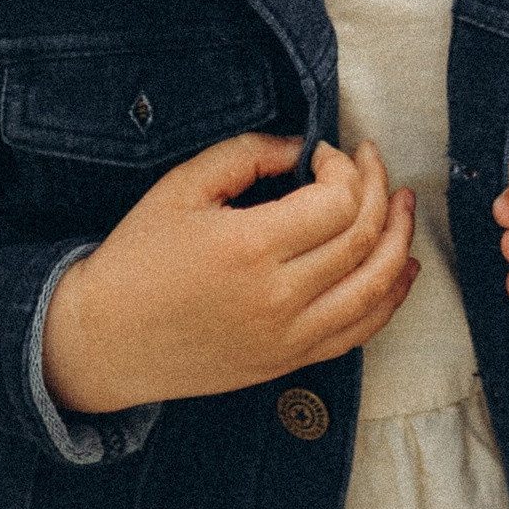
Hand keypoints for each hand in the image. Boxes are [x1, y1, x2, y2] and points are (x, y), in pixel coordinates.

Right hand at [40, 131, 415, 412]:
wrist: (105, 341)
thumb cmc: (137, 258)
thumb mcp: (181, 187)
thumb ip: (246, 155)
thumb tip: (301, 146)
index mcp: (248, 249)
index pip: (338, 202)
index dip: (344, 167)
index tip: (324, 152)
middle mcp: (276, 299)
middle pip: (363, 239)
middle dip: (380, 189)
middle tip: (372, 161)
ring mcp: (287, 338)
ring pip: (376, 287)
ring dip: (400, 240)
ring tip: (403, 204)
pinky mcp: (288, 362)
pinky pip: (360, 331)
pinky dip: (391, 297)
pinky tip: (402, 267)